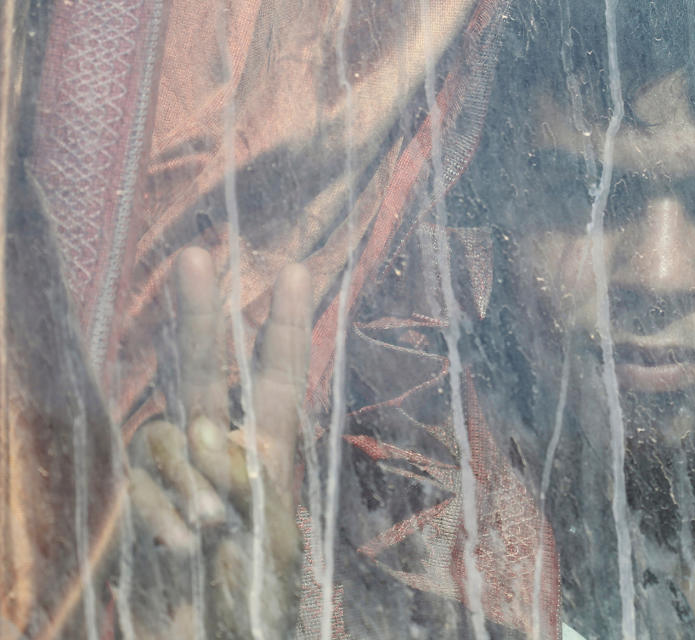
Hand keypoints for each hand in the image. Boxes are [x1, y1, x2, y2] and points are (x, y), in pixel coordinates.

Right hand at [127, 247, 310, 637]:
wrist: (213, 636)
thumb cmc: (258, 596)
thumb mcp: (275, 535)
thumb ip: (249, 481)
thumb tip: (206, 437)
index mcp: (270, 451)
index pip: (278, 378)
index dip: (286, 328)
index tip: (298, 274)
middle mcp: (219, 449)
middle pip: (205, 371)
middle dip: (202, 316)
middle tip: (194, 257)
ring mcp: (176, 473)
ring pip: (164, 434)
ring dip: (187, 476)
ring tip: (212, 529)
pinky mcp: (139, 501)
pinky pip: (139, 483)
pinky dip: (160, 509)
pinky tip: (182, 545)